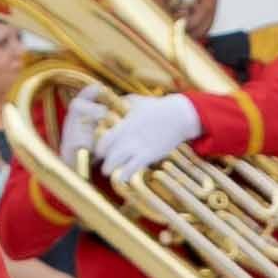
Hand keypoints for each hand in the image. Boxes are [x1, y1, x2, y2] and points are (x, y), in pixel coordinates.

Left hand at [89, 89, 207, 180]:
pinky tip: (123, 177)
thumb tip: (114, 99)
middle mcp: (128, 137)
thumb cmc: (158, 107)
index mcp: (124, 125)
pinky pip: (132, 169)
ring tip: (110, 172)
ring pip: (116, 164)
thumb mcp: (137, 101)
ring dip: (110, 169)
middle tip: (102, 165)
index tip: (100, 152)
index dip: (99, 148)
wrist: (178, 116)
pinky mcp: (149, 155)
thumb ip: (123, 102)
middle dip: (103, 161)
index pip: (103, 140)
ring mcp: (138, 148)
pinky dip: (125, 175)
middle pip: (107, 154)